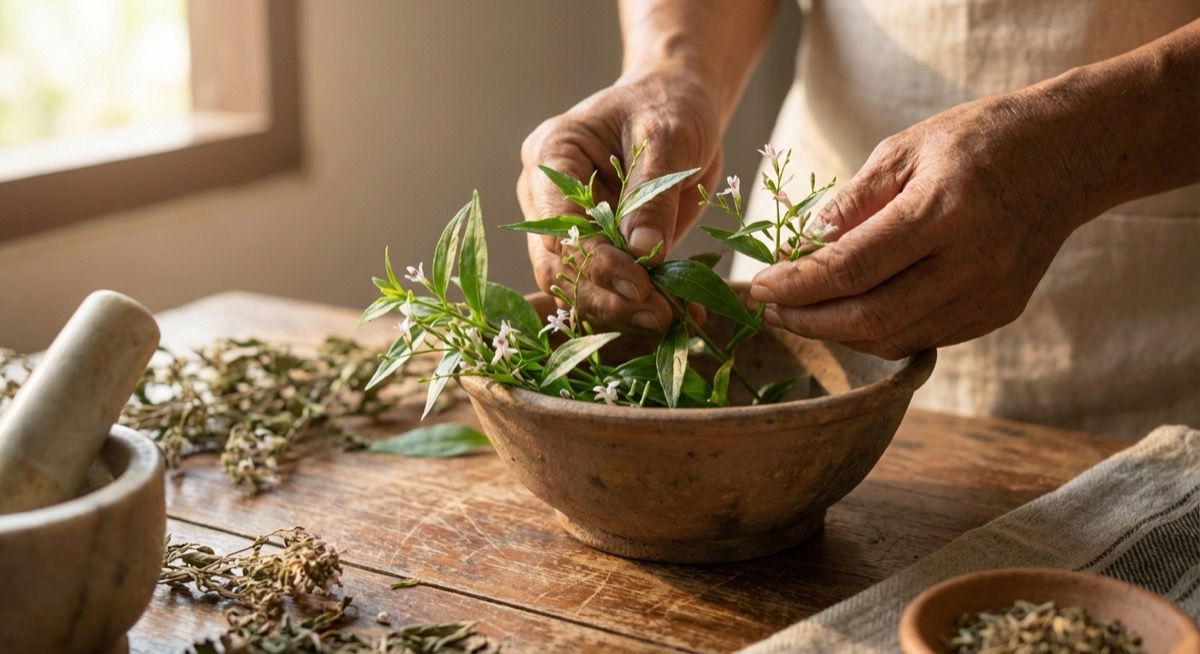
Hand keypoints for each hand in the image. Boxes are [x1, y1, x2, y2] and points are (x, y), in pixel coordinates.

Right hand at [517, 71, 721, 332]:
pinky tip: (674, 315)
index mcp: (551, 156)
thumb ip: (651, 194)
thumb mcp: (667, 138)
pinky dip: (635, 307)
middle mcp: (547, 198)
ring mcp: (567, 229)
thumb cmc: (667, 107)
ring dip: (618, 311)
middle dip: (605, 296)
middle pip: (558, 264)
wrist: (678, 107)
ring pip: (575, 286)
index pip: (559, 223)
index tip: (640, 284)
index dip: (595, 261)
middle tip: (657, 315)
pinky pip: (603, 289)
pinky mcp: (596, 251)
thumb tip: (642, 253)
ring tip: (666, 319)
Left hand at [750, 89, 1100, 358]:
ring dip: (839, 332)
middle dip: (809, 320)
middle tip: (772, 309)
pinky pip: (924, 337)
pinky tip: (852, 312)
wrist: (1068, 154)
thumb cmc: (977, 141)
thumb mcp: (904, 150)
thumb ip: (849, 204)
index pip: (851, 267)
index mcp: (943, 211)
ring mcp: (990, 295)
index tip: (758, 287)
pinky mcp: (999, 312)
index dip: (796, 285)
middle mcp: (972, 262)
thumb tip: (796, 250)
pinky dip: (879, 332)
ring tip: (803, 312)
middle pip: (870, 316)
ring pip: (895, 337)